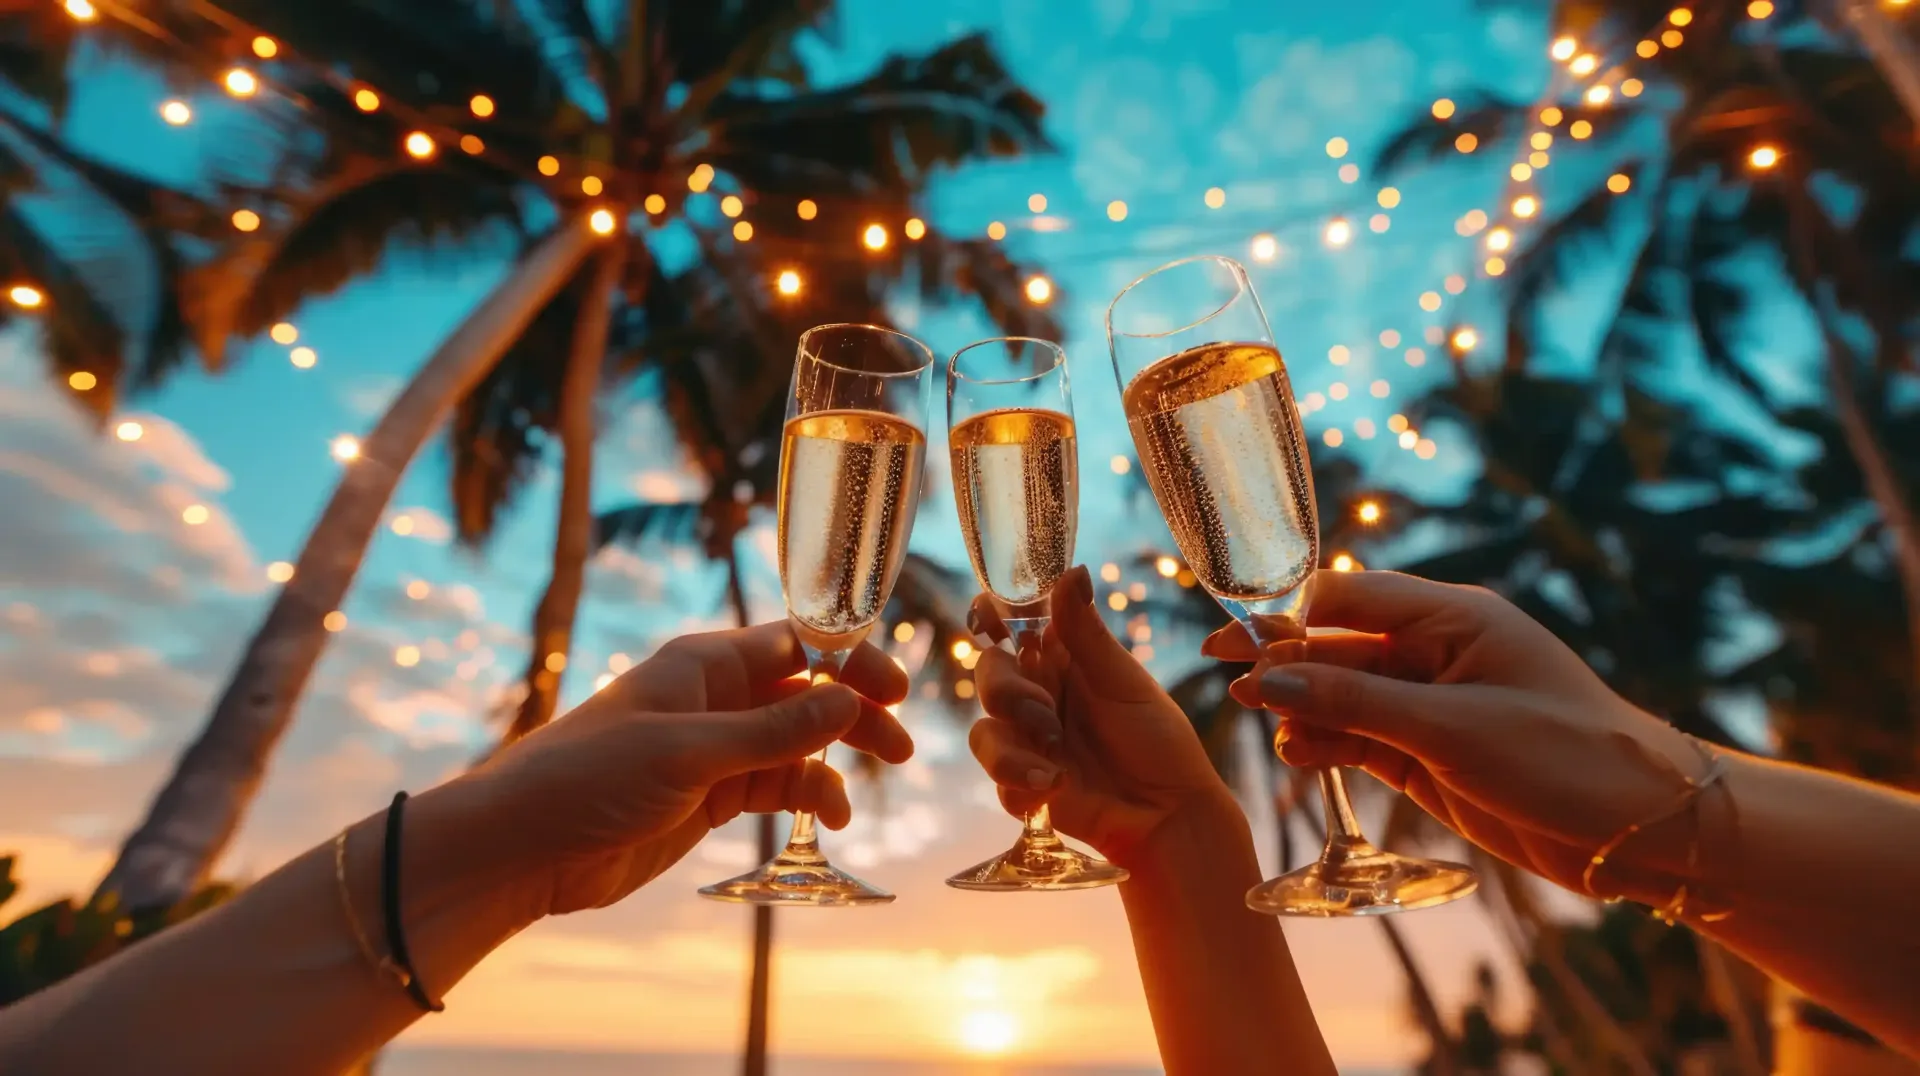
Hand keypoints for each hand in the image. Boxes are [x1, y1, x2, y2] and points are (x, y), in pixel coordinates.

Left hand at [466, 621, 911, 914]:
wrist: (522, 846)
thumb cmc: (589, 777)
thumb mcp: (688, 752)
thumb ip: (773, 731)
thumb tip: (850, 702)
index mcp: (705, 663)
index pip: (797, 645)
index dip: (850, 661)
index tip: (893, 689)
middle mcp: (715, 697)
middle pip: (806, 693)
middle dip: (854, 715)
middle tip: (901, 749)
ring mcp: (714, 748)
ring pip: (796, 744)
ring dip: (832, 764)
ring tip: (851, 802)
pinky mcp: (708, 796)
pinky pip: (774, 786)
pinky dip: (804, 798)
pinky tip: (825, 820)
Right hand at [968, 566, 1232, 866]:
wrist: (1170, 814)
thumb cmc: (1158, 741)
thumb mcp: (1124, 684)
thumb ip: (1086, 634)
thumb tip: (1072, 569)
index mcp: (1063, 662)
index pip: (1014, 628)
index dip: (994, 618)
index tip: (988, 614)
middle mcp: (1038, 698)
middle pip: (988, 676)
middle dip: (1005, 692)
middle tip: (1044, 714)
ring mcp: (1029, 744)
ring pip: (983, 733)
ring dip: (1011, 749)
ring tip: (1055, 766)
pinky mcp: (1025, 788)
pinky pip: (998, 781)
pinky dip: (1023, 783)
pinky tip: (1056, 788)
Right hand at [1205, 570, 1705, 892]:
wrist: (1639, 828)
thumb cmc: (1565, 755)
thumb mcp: (1453, 728)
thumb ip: (1357, 701)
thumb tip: (1270, 678)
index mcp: (1453, 619)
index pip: (1349, 598)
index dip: (1288, 617)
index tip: (1235, 642)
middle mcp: (1436, 653)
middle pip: (1339, 646)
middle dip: (1287, 664)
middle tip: (1229, 684)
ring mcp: (1431, 706)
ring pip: (1344, 695)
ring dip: (1306, 711)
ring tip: (1274, 734)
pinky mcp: (1430, 754)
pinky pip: (1362, 738)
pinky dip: (1329, 745)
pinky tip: (1302, 756)